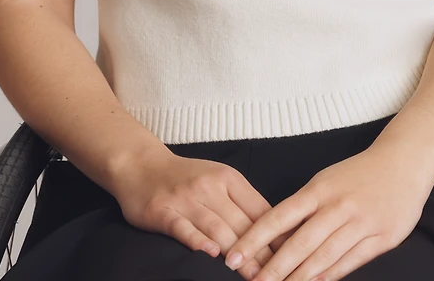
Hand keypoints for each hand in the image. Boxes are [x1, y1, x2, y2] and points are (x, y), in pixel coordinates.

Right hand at [111, 149, 279, 280]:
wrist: (141, 164)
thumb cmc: (186, 177)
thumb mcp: (219, 179)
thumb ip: (243, 202)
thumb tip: (276, 231)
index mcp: (228, 178)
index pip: (259, 209)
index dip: (277, 235)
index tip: (293, 256)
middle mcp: (209, 187)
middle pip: (241, 224)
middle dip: (262, 252)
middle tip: (278, 275)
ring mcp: (186, 199)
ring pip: (217, 228)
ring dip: (236, 254)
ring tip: (254, 276)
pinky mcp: (163, 211)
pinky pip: (183, 228)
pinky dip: (197, 240)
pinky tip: (209, 254)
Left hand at [223, 142, 433, 280]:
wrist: (403, 163)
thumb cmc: (358, 173)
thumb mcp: (326, 181)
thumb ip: (305, 207)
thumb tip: (276, 237)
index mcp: (319, 188)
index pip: (279, 216)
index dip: (255, 238)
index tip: (235, 256)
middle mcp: (338, 206)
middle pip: (300, 243)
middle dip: (274, 269)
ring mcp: (361, 223)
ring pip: (324, 257)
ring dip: (299, 279)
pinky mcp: (382, 238)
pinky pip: (350, 263)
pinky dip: (330, 277)